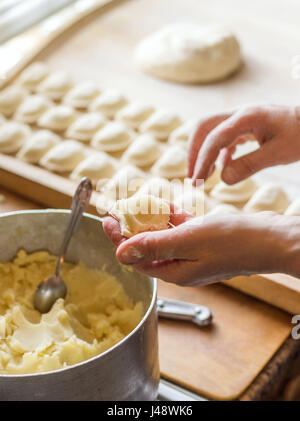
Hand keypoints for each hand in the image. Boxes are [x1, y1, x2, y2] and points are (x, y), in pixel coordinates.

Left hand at [103, 208, 299, 285]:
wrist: (270, 239)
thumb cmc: (233, 243)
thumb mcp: (187, 242)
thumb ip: (153, 247)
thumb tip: (121, 254)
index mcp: (175, 271)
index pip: (137, 258)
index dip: (119, 240)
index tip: (107, 222)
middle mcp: (182, 264)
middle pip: (148, 247)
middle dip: (131, 229)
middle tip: (117, 211)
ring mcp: (195, 252)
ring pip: (165, 235)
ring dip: (150, 220)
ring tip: (136, 204)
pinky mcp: (205, 239)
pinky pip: (182, 228)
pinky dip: (171, 216)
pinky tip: (162, 204)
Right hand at [188, 105, 299, 184]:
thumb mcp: (279, 153)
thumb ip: (249, 165)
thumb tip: (223, 178)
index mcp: (246, 117)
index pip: (215, 138)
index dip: (202, 161)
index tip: (197, 181)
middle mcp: (240, 114)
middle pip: (204, 127)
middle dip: (194, 152)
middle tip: (193, 176)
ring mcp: (242, 118)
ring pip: (211, 131)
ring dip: (203, 152)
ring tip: (203, 175)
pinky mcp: (246, 126)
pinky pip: (223, 136)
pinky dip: (216, 152)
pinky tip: (221, 167)